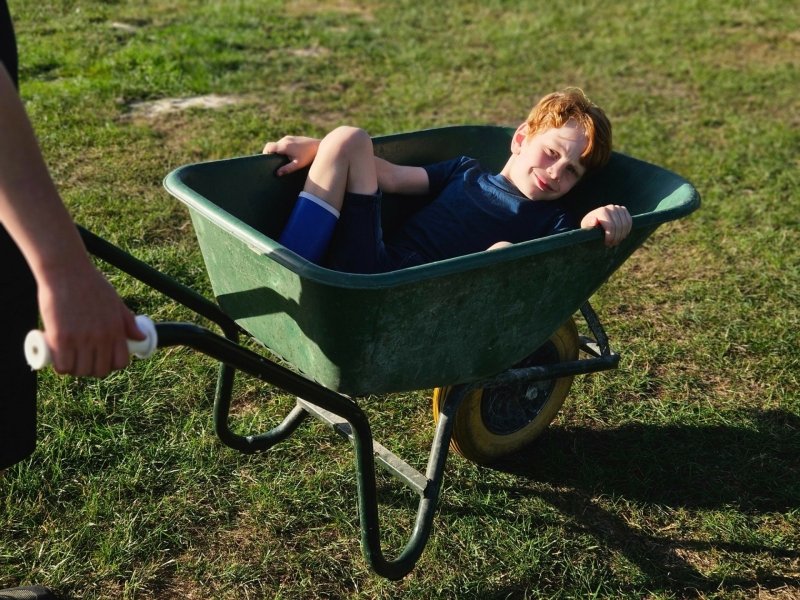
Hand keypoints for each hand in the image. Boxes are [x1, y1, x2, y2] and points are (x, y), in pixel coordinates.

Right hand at [37, 260, 144, 377]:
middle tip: (83, 360)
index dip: (111, 365)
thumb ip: (127, 321)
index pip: (120, 362)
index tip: (102, 360)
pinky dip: (61, 367)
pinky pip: (63, 366)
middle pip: (100, 370)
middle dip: (92, 369)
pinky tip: (59, 360)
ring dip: (75, 369)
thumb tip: (141, 337)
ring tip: (70, 360)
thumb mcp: (115, 302)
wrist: (67, 271)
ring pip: (81, 370)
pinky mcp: (60, 339)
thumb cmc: (91, 284)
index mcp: (116, 329)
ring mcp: (81, 339)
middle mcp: (101, 338)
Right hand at [263, 136, 320, 176]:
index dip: (265, 153)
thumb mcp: (298, 164)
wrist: (318, 146)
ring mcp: (289, 137)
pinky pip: (283, 143)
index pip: (268, 147)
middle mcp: (285, 140)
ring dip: (278, 152)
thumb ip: (287, 169)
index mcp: (284, 146)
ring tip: (282, 161)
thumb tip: (277, 174)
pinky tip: (288, 156)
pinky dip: (283, 149)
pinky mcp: (293, 138)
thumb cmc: (309, 156)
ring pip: (278, 144)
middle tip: (273, 164)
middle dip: (271, 154)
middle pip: (272, 146)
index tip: (266, 161)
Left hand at [580, 204, 631, 246]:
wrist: (595, 218)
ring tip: (616, 242)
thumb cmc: (589, 225)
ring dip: (622, 236)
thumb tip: (594, 220)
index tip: (606, 244)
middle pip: (618, 227)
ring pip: (625, 225)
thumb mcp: (586, 226)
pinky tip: (622, 236)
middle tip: (611, 245)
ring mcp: (618, 208)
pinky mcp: (623, 210)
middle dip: (616, 238)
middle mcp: (611, 207)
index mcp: (601, 211)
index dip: (610, 237)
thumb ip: (588, 223)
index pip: (611, 227)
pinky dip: (627, 230)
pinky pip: (629, 222)